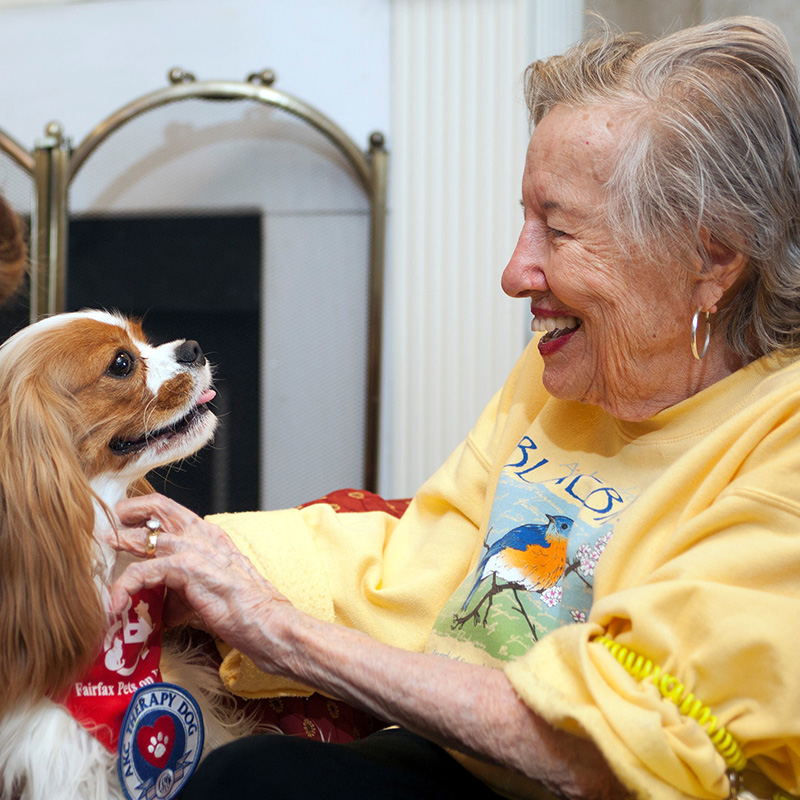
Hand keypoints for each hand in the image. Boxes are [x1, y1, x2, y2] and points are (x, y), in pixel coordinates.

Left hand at [103, 493, 296, 670]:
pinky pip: (144, 571)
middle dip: (127, 513)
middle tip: (106, 525)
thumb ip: (182, 591)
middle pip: (158, 507)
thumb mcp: (209, 593)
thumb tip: (160, 605)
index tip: (123, 521)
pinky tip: (115, 603)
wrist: (269, 623)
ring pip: (145, 537)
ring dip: (118, 545)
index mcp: (212, 537)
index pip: (173, 511)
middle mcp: (204, 535)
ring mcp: (196, 549)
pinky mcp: (188, 569)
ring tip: (98, 556)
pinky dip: (124, 586)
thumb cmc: (246, 612)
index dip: (145, 511)